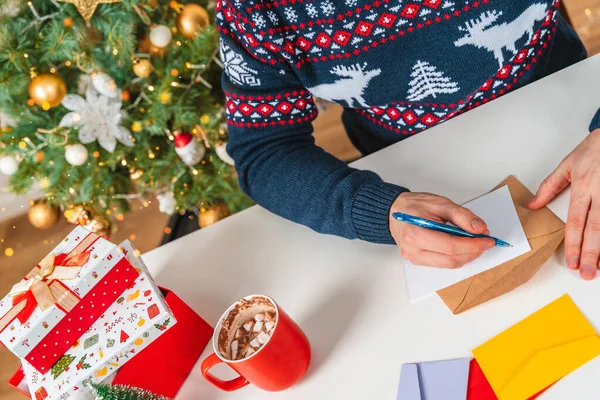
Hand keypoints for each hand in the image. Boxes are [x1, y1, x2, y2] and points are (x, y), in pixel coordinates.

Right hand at [389, 193, 495, 267]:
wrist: (393, 211)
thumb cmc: (413, 205)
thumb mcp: (439, 203)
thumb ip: (461, 215)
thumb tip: (480, 229)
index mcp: (415, 233)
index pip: (450, 246)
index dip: (473, 245)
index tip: (488, 240)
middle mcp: (413, 250)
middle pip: (451, 259)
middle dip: (473, 252)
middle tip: (485, 242)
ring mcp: (414, 258)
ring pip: (448, 264)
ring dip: (466, 256)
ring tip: (475, 244)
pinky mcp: (418, 261)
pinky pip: (442, 264)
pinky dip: (456, 257)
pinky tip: (462, 247)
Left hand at [529, 129, 599, 279]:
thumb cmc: (595, 147)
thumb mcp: (568, 164)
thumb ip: (550, 186)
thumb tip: (533, 204)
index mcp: (584, 188)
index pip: (576, 221)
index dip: (573, 243)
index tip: (571, 261)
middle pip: (596, 229)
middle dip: (591, 253)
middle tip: (586, 273)